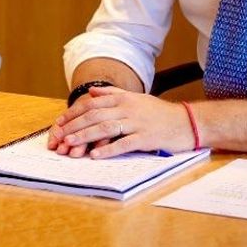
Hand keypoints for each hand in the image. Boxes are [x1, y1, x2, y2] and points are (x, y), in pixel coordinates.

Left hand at [47, 86, 192, 158]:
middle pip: (94, 116)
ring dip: (85, 137)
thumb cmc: (160, 112)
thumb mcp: (136, 98)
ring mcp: (137, 123)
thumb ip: (113, 95)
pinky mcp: (146, 138)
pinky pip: (124, 144)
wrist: (187, 122)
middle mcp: (128, 108)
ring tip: (70, 144)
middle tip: (58, 137)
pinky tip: (95, 155)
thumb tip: (91, 92)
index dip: (73, 113)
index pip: (92, 104)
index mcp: (123, 99)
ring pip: (105, 128)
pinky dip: (108, 149)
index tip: (59, 122)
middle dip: (74, 126)